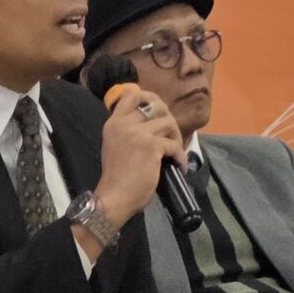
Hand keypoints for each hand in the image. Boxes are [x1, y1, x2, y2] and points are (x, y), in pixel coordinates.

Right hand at [94, 87, 188, 229]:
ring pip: (169, 122)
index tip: (159, 109)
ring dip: (177, 137)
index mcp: (114, 123)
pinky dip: (180, 156)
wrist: (114, 197)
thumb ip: (129, 131)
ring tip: (175, 151)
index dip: (150, 97)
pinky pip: (174, 144)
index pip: (132, 95)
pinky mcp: (151, 146)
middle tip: (171, 135)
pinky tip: (178, 165)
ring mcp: (138, 133)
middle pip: (156, 106)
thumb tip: (153, 123)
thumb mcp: (116, 145)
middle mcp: (124, 124)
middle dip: (169, 118)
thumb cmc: (117, 176)